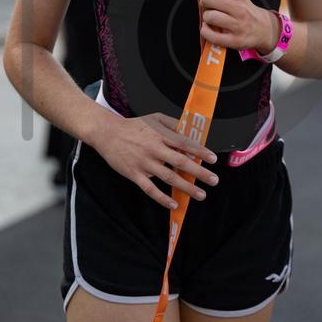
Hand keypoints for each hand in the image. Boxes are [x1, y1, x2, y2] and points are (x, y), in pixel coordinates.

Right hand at [91, 109, 218, 209]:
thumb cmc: (134, 126)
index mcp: (161, 135)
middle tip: (214, 180)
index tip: (213, 159)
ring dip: (186, 187)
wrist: (108, 134)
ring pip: (169, 177)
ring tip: (201, 194)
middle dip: (199, 172)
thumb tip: (190, 129)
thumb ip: (173, 123)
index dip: (200, 152)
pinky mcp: (134, 174)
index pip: (185, 144)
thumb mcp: (155, 118)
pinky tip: (174, 204)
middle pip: (180, 162)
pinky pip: (150, 189)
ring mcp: (144, 163)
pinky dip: (162, 198)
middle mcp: (154, 149)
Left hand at [185, 0, 279, 52]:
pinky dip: (205, 31)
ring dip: (206, 18)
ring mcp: (238, 25)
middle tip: (210, 7)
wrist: (263, 29)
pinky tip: (210, 29)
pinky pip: (209, 34)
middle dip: (204, 2)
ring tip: (213, 19)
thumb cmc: (244, 10)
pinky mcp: (234, 40)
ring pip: (209, 16)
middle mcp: (239, 9)